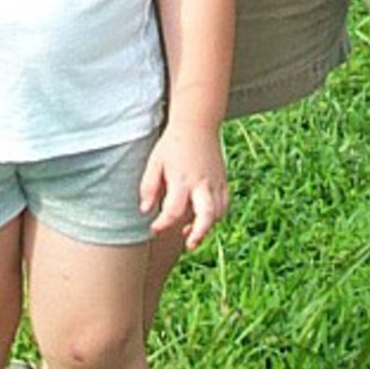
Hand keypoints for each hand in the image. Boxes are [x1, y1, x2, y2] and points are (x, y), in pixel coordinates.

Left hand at [140, 124, 228, 250]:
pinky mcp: (223, 180)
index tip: (154, 227)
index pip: (174, 210)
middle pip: (206, 215)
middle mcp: (201, 183)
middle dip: (199, 234)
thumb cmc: (173, 144)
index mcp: (181, 179)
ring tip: (191, 233)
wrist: (197, 124)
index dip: (163, 224)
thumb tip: (145, 211)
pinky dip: (216, 216)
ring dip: (207, 227)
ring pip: (218, 213)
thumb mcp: (155, 162)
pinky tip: (203, 219)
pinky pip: (224, 204)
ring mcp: (215, 182)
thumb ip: (148, 187)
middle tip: (188, 244)